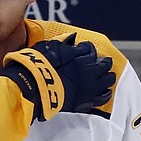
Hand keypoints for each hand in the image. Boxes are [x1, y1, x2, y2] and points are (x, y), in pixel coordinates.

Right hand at [1, 33, 115, 120]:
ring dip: (107, 77)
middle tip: (103, 62)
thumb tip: (72, 39)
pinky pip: (102, 98)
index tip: (86, 49)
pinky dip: (105, 93)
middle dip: (103, 63)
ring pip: (108, 81)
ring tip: (106, 76)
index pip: (90, 50)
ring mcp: (89, 88)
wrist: (32, 88)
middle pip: (104, 65)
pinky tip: (105, 91)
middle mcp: (89, 72)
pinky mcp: (85, 102)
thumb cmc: (38, 67)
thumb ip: (63, 43)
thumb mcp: (49, 48)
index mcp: (81, 57)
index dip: (88, 49)